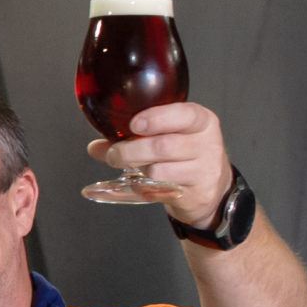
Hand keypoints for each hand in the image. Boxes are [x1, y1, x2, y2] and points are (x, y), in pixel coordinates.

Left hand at [87, 102, 231, 225]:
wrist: (211, 188)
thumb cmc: (184, 156)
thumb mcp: (168, 137)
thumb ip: (133, 137)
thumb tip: (95, 147)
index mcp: (200, 121)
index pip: (184, 114)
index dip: (157, 118)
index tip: (134, 124)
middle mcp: (206, 142)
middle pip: (163, 146)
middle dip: (130, 151)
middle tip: (114, 154)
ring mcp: (204, 168)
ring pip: (160, 170)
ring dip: (137, 170)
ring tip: (130, 168)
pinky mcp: (198, 192)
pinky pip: (161, 190)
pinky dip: (144, 187)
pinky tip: (142, 183)